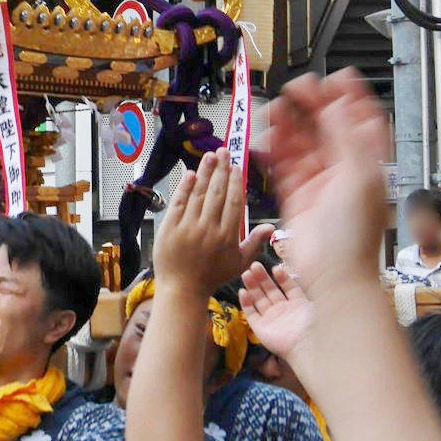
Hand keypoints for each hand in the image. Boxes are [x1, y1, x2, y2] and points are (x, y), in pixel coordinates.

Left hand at [152, 149, 269, 295]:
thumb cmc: (213, 276)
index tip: (236, 166)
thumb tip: (271, 226)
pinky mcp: (169, 228)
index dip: (234, 182)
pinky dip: (184, 188)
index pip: (232, 202)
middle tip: (224, 151)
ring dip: (204, 172)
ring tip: (209, 156)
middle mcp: (208, 229)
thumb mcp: (239, 263)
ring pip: (198, 194)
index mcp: (227, 236)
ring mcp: (187, 227)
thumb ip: (255, 242)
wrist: (182, 289)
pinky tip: (189, 174)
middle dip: (221, 169)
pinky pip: (178, 203)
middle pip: (216, 193)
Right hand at [240, 260, 311, 360]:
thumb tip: (312, 272)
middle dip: (262, 278)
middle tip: (255, 265)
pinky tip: (243, 291)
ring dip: (253, 286)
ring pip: (259, 299)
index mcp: (298, 305)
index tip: (276, 268)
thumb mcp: (318, 301)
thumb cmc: (313, 321)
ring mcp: (271, 319)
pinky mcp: (260, 328)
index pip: (288, 288)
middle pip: (270, 291)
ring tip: (247, 273)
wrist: (306, 343)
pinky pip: (251, 313)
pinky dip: (246, 303)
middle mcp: (284, 311)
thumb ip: (311, 288)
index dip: (282, 278)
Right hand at [261, 71, 391, 296]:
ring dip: (289, 124)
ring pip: (302, 143)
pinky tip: (264, 138)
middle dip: (313, 105)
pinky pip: (282, 166)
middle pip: (328, 127)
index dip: (352, 97)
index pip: (362, 121)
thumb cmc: (354, 234)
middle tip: (296, 87)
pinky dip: (273, 150)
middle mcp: (345, 170)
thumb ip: (347, 136)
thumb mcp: (358, 175)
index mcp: (368, 164)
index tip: (338, 76)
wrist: (333, 274)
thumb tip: (337, 103)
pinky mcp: (296, 196)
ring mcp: (320, 183)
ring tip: (275, 108)